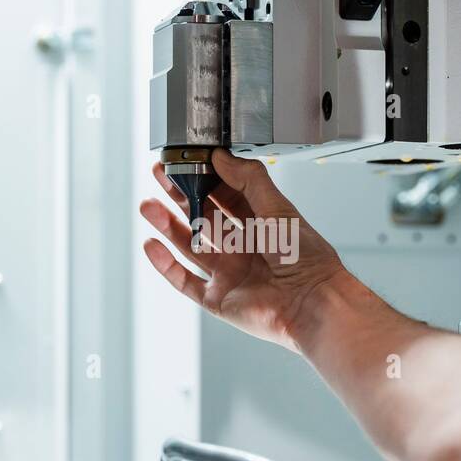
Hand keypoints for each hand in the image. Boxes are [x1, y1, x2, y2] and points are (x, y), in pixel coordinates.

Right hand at [140, 150, 348, 352]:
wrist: (312, 303)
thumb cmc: (305, 258)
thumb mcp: (277, 208)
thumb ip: (249, 180)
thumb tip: (222, 156)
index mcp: (260, 223)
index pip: (224, 195)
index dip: (204, 178)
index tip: (184, 161)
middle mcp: (242, 247)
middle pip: (202, 217)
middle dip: (179, 196)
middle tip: (160, 176)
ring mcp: (228, 273)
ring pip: (189, 245)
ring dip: (168, 225)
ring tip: (148, 206)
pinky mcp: (217, 298)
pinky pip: (184, 280)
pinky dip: (165, 265)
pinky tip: (152, 245)